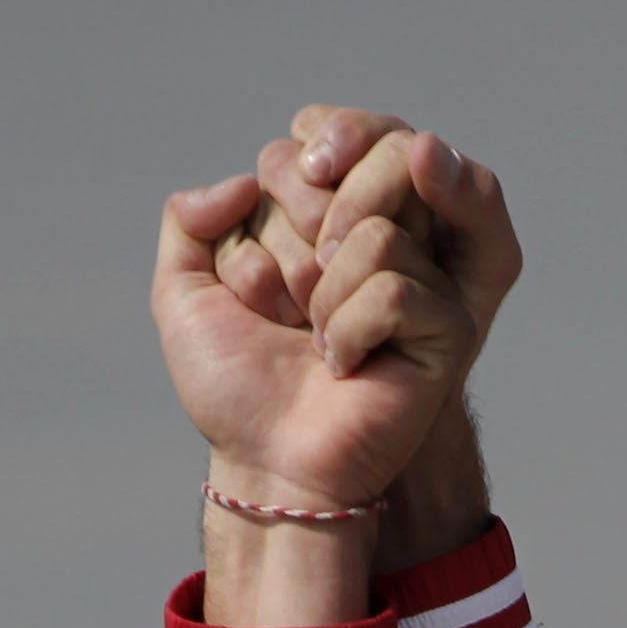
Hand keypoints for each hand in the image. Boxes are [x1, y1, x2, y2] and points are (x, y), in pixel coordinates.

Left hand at [154, 157, 488, 621]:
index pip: (288, 163)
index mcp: (310, 222)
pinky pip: (394, 287)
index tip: (254, 295)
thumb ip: (187, 219)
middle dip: (289, 256)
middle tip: (288, 319)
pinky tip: (347, 368)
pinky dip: (352, 331)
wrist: (267, 464)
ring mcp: (411, 279)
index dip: (256, 230)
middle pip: (334, 185)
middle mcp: (366, 240)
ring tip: (319, 348)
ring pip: (371, 232)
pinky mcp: (443, 325)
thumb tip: (245, 179)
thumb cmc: (233, 392)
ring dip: (323, 301)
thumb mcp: (183, 296)